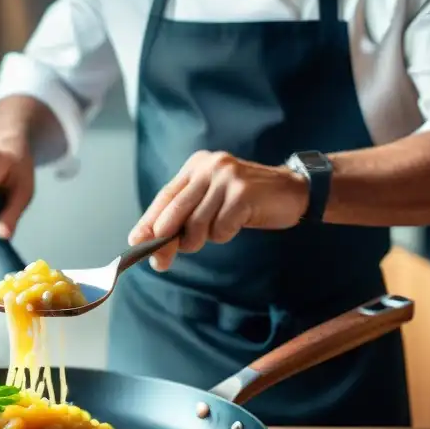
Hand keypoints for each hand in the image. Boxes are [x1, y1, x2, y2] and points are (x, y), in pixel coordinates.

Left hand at [128, 150, 308, 270]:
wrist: (294, 191)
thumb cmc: (247, 201)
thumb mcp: (212, 201)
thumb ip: (185, 215)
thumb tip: (152, 241)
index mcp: (196, 166)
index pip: (165, 197)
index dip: (148, 222)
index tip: (135, 242)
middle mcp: (208, 167)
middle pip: (175, 211)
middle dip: (165, 241)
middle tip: (161, 262)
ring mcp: (226, 177)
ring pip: (197, 224)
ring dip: (201, 239)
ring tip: (217, 232)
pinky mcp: (243, 192)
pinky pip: (221, 228)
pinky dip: (224, 234)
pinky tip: (236, 224)